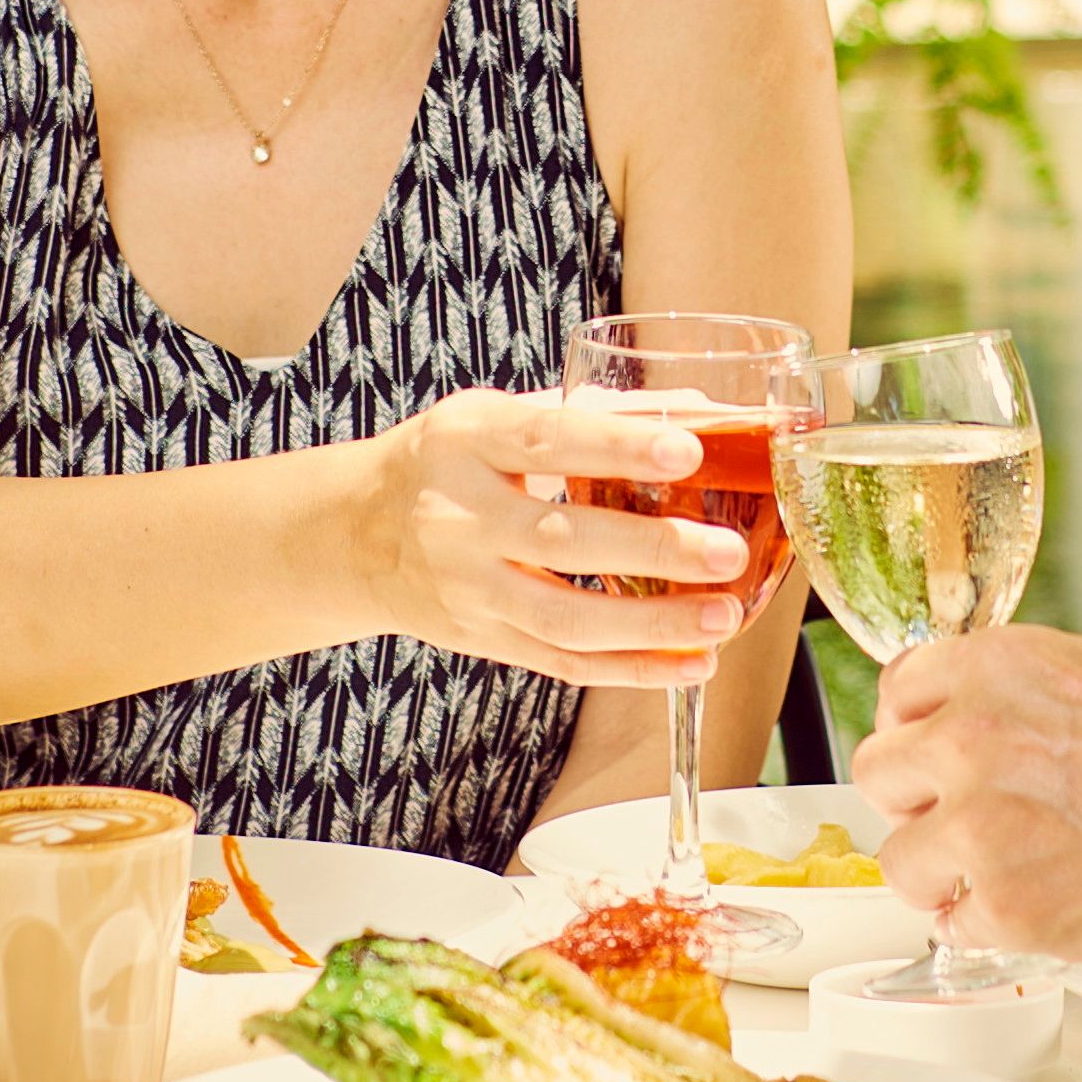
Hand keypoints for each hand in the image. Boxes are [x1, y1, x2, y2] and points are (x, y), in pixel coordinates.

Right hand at [370, 391, 776, 691]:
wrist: (354, 535)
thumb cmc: (448, 461)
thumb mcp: (496, 417)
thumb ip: (592, 413)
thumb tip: (703, 411)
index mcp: (469, 441)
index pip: (548, 439)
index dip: (617, 445)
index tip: (687, 450)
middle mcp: (461, 517)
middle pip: (562, 540)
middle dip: (654, 549)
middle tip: (727, 551)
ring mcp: (469, 588)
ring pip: (565, 619)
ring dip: (652, 625)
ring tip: (724, 618)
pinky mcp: (482, 639)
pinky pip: (563, 663)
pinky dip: (632, 670)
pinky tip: (694, 664)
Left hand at [860, 627, 1081, 966]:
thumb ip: (1021, 696)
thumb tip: (973, 724)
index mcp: (997, 667)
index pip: (898, 691)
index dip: (918, 729)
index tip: (936, 756)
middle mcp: (970, 738)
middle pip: (879, 774)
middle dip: (920, 801)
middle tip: (970, 821)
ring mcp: (980, 828)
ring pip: (899, 862)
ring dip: (944, 873)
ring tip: (1008, 875)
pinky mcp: (1005, 908)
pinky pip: (952, 925)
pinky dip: (989, 926)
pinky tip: (1043, 909)